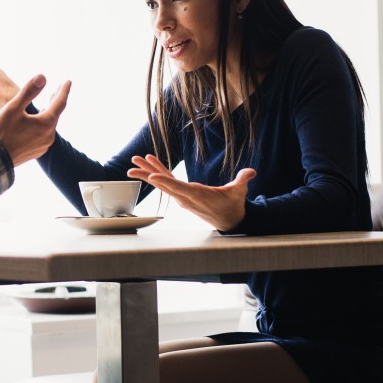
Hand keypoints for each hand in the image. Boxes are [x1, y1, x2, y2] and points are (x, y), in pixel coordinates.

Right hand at [0, 74, 70, 165]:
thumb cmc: (2, 132)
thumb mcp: (13, 108)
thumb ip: (29, 91)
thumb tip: (43, 76)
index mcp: (46, 123)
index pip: (60, 103)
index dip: (64, 90)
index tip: (68, 81)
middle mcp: (49, 135)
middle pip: (56, 114)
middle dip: (57, 100)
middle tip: (59, 89)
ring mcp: (44, 145)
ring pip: (49, 125)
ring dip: (49, 113)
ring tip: (47, 105)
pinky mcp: (37, 151)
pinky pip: (43, 135)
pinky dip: (42, 125)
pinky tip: (36, 123)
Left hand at [127, 154, 255, 230]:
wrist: (229, 220)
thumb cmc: (233, 205)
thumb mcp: (239, 192)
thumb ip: (243, 181)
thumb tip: (251, 173)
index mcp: (197, 195)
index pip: (178, 188)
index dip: (164, 182)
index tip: (150, 176)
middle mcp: (186, 197)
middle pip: (164, 184)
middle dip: (147, 175)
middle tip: (132, 167)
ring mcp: (182, 196)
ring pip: (163, 183)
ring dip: (148, 172)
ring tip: (135, 162)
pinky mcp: (183, 194)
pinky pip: (168, 182)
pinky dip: (159, 172)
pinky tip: (150, 164)